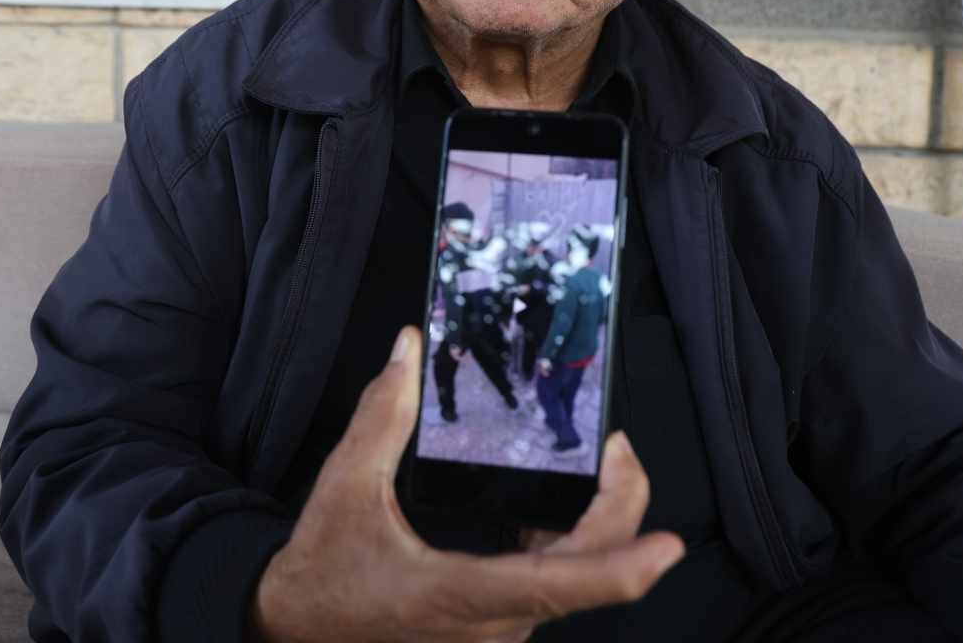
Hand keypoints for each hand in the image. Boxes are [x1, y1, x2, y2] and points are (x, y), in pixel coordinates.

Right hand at [252, 326, 683, 641]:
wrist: (295, 629)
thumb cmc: (321, 569)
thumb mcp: (345, 487)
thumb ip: (382, 415)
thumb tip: (408, 348)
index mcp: (458, 593)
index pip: (558, 584)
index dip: (622, 569)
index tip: (668, 547)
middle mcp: (491, 625)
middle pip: (588, 577)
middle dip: (622, 511)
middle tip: (618, 448)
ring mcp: (496, 631)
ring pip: (576, 586)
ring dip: (602, 531)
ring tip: (602, 464)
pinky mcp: (493, 626)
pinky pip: (553, 589)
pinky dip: (573, 547)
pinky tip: (558, 502)